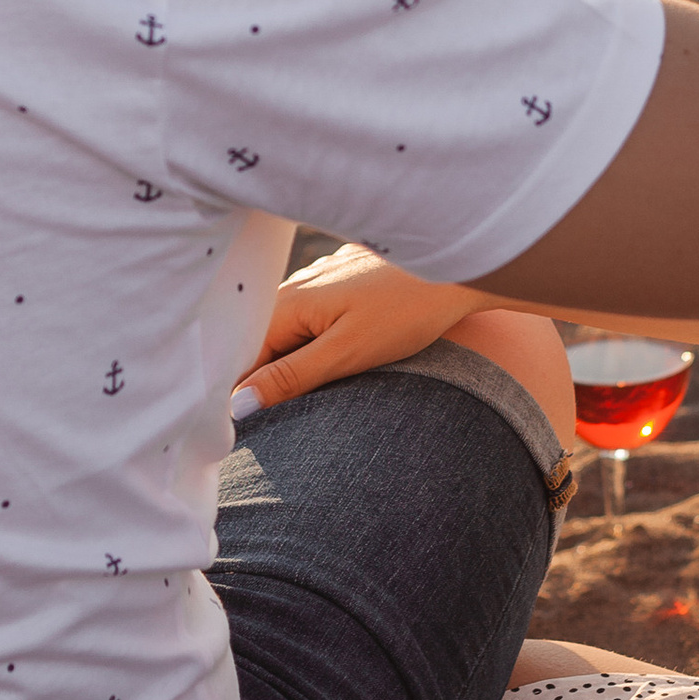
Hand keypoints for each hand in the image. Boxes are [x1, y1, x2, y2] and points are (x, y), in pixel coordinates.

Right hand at [236, 245, 484, 415]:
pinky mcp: (342, 281)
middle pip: (262, 345)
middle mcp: (295, 287)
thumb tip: (239, 405)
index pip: (243, 359)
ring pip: (288, 333)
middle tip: (281, 421)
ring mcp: (319, 280)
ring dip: (292, 364)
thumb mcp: (347, 352)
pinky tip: (334, 357)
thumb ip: (291, 377)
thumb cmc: (407, 311)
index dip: (243, 395)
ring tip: (311, 391)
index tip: (249, 430)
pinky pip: (311, 319)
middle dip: (268, 381)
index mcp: (287, 304)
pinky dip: (314, 344)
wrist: (459, 270)